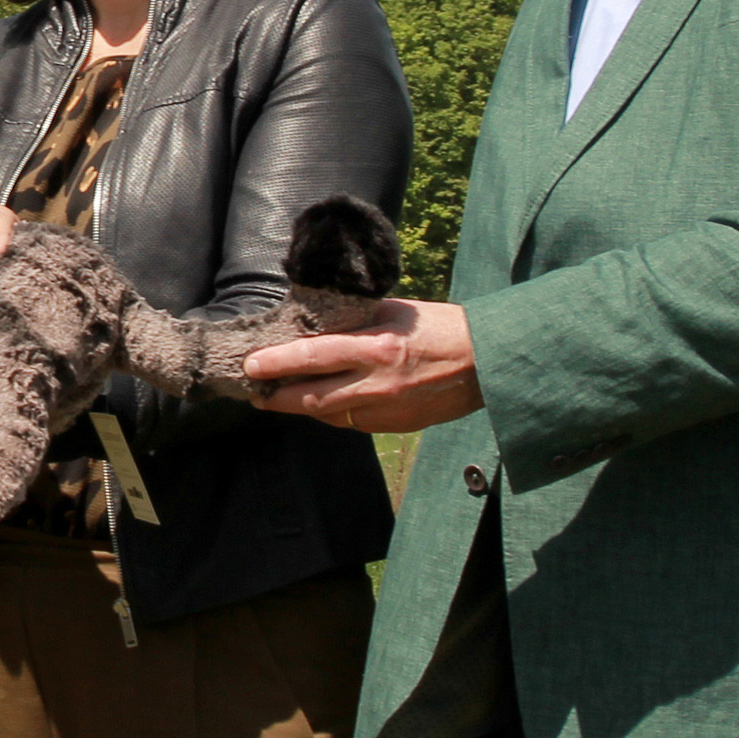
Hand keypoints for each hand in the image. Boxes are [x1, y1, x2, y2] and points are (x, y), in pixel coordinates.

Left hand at [247, 299, 485, 435]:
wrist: (488, 362)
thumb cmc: (441, 327)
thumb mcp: (395, 312)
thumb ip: (356, 319)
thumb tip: (316, 321)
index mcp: (376, 349)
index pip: (313, 358)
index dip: (276, 364)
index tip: (251, 366)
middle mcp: (377, 384)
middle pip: (312, 399)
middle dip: (277, 398)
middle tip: (255, 392)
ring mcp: (387, 410)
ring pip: (329, 416)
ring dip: (302, 408)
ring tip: (280, 398)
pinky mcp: (396, 426)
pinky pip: (353, 423)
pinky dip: (333, 413)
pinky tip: (323, 403)